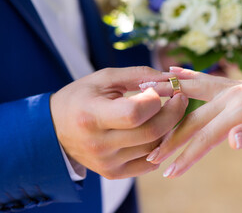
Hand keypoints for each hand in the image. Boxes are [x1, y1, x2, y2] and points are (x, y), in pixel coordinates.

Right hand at [50, 67, 188, 179]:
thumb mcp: (104, 78)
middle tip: (180, 99)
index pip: (135, 113)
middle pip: (152, 132)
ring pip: (155, 148)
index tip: (166, 90)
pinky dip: (159, 147)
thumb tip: (172, 78)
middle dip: (174, 113)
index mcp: (92, 116)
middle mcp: (99, 144)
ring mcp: (107, 163)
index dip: (156, 100)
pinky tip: (155, 132)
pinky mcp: (113, 173)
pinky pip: (149, 163)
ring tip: (164, 113)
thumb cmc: (81, 97)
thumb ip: (139, 75)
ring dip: (167, 129)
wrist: (55, 129)